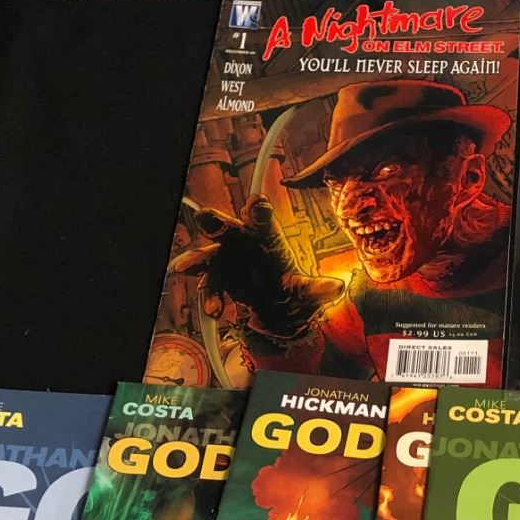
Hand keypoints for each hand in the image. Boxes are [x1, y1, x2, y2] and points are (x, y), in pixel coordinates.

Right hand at [172, 195, 342, 341]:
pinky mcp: (221, 281)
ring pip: (211, 256)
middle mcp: (246, 245)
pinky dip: (209, 297)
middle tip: (204, 215)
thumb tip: (336, 288)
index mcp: (270, 240)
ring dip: (198, 259)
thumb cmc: (294, 294)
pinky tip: (215, 311)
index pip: (264, 221)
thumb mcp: (308, 294)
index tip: (256, 202)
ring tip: (183, 267)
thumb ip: (317, 290)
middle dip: (216, 223)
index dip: (259, 211)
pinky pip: (210, 285)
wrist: (279, 317)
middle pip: (230, 230)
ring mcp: (230, 262)